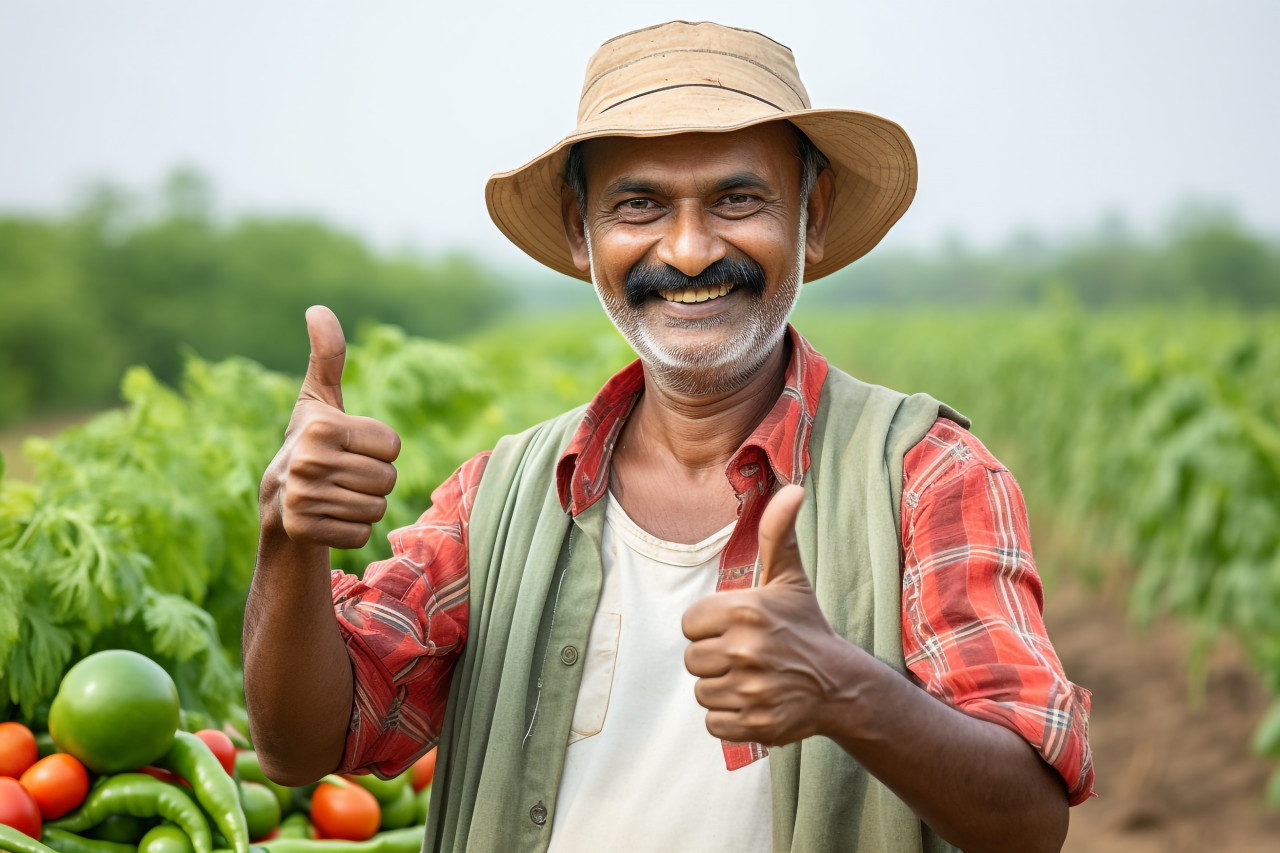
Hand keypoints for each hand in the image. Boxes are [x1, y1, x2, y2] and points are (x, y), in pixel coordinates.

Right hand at [261, 306, 400, 549]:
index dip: (379, 448)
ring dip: (364, 504)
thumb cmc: (311, 440)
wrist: (278, 499)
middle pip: (388, 479)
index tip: (351, 447)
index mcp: (321, 426)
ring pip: (377, 508)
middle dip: (374, 479)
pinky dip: (352, 529)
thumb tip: (317, 308)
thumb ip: (327, 355)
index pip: (392, 446)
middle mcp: (308, 462)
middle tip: (344, 474)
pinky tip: (330, 517)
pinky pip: (362, 534)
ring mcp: (304, 499)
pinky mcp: (305, 531)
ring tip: (337, 493)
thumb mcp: (319, 397)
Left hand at [682, 484, 859, 745]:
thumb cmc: (804, 626)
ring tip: (753, 677)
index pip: (689, 624)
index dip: (709, 627)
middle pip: (692, 660)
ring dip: (723, 688)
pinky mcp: (755, 724)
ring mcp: (751, 690)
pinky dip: (730, 716)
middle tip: (747, 655)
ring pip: (702, 692)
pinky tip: (755, 701)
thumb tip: (792, 486)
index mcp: (745, 611)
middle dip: (714, 658)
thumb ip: (777, 532)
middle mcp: (745, 650)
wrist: (840, 684)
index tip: (737, 628)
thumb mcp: (789, 578)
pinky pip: (714, 722)